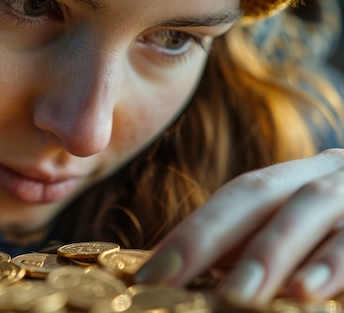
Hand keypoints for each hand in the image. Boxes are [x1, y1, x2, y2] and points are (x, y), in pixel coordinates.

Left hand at [134, 149, 343, 305]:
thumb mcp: (296, 229)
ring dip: (272, 255)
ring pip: (309, 212)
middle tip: (166, 280)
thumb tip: (185, 275)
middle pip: (257, 194)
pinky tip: (311, 292)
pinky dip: (337, 263)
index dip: (189, 233)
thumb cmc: (338, 229)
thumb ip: (252, 247)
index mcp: (290, 179)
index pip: (231, 199)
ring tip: (238, 295)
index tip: (148, 275)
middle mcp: (321, 177)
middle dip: (208, 237)